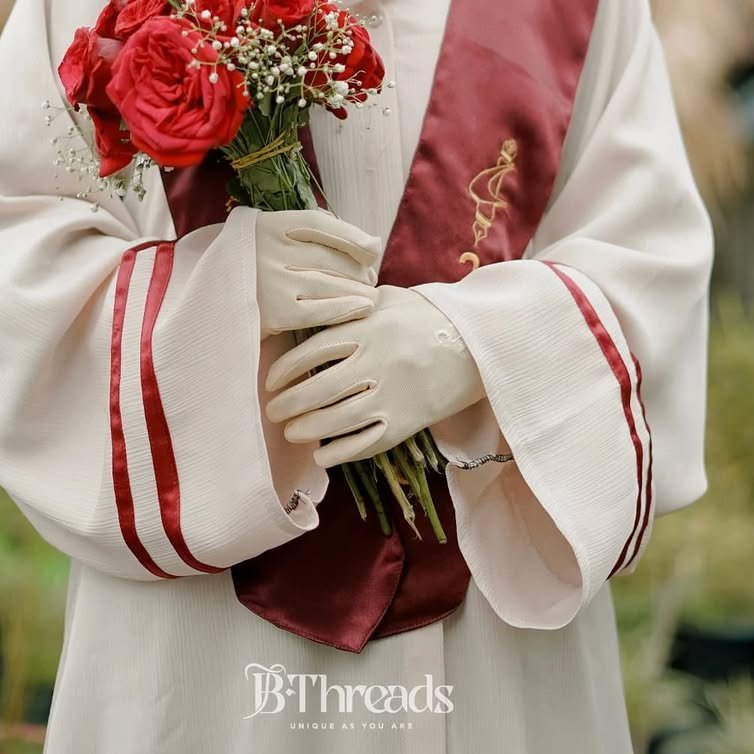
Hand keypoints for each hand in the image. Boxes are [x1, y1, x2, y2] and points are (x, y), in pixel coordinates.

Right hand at [254, 209, 380, 340]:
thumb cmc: (252, 269)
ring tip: (370, 296)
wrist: (209, 306)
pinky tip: (363, 308)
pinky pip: (323, 310)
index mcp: (267, 225)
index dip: (353, 236)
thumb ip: (315, 231)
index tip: (373, 250)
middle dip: (359, 270)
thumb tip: (372, 243)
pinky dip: (348, 309)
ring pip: (332, 284)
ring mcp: (271, 281)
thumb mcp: (271, 239)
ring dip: (359, 291)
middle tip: (370, 279)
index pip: (321, 224)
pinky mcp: (274, 313)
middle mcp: (269, 250)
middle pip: (331, 257)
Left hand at [263, 284, 486, 465]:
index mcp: (369, 328)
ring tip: (292, 431)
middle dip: (288, 404)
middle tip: (273, 411)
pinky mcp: (407, 421)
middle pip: (318, 388)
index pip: (313, 351)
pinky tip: (323, 455)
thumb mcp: (391, 298)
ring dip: (307, 429)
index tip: (271, 381)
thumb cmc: (432, 316)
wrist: (481, 342)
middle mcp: (376, 361)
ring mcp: (392, 394)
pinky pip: (366, 442)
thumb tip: (321, 306)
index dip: (286, 369)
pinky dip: (340, 452)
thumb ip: (355, 303)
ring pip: (337, 419)